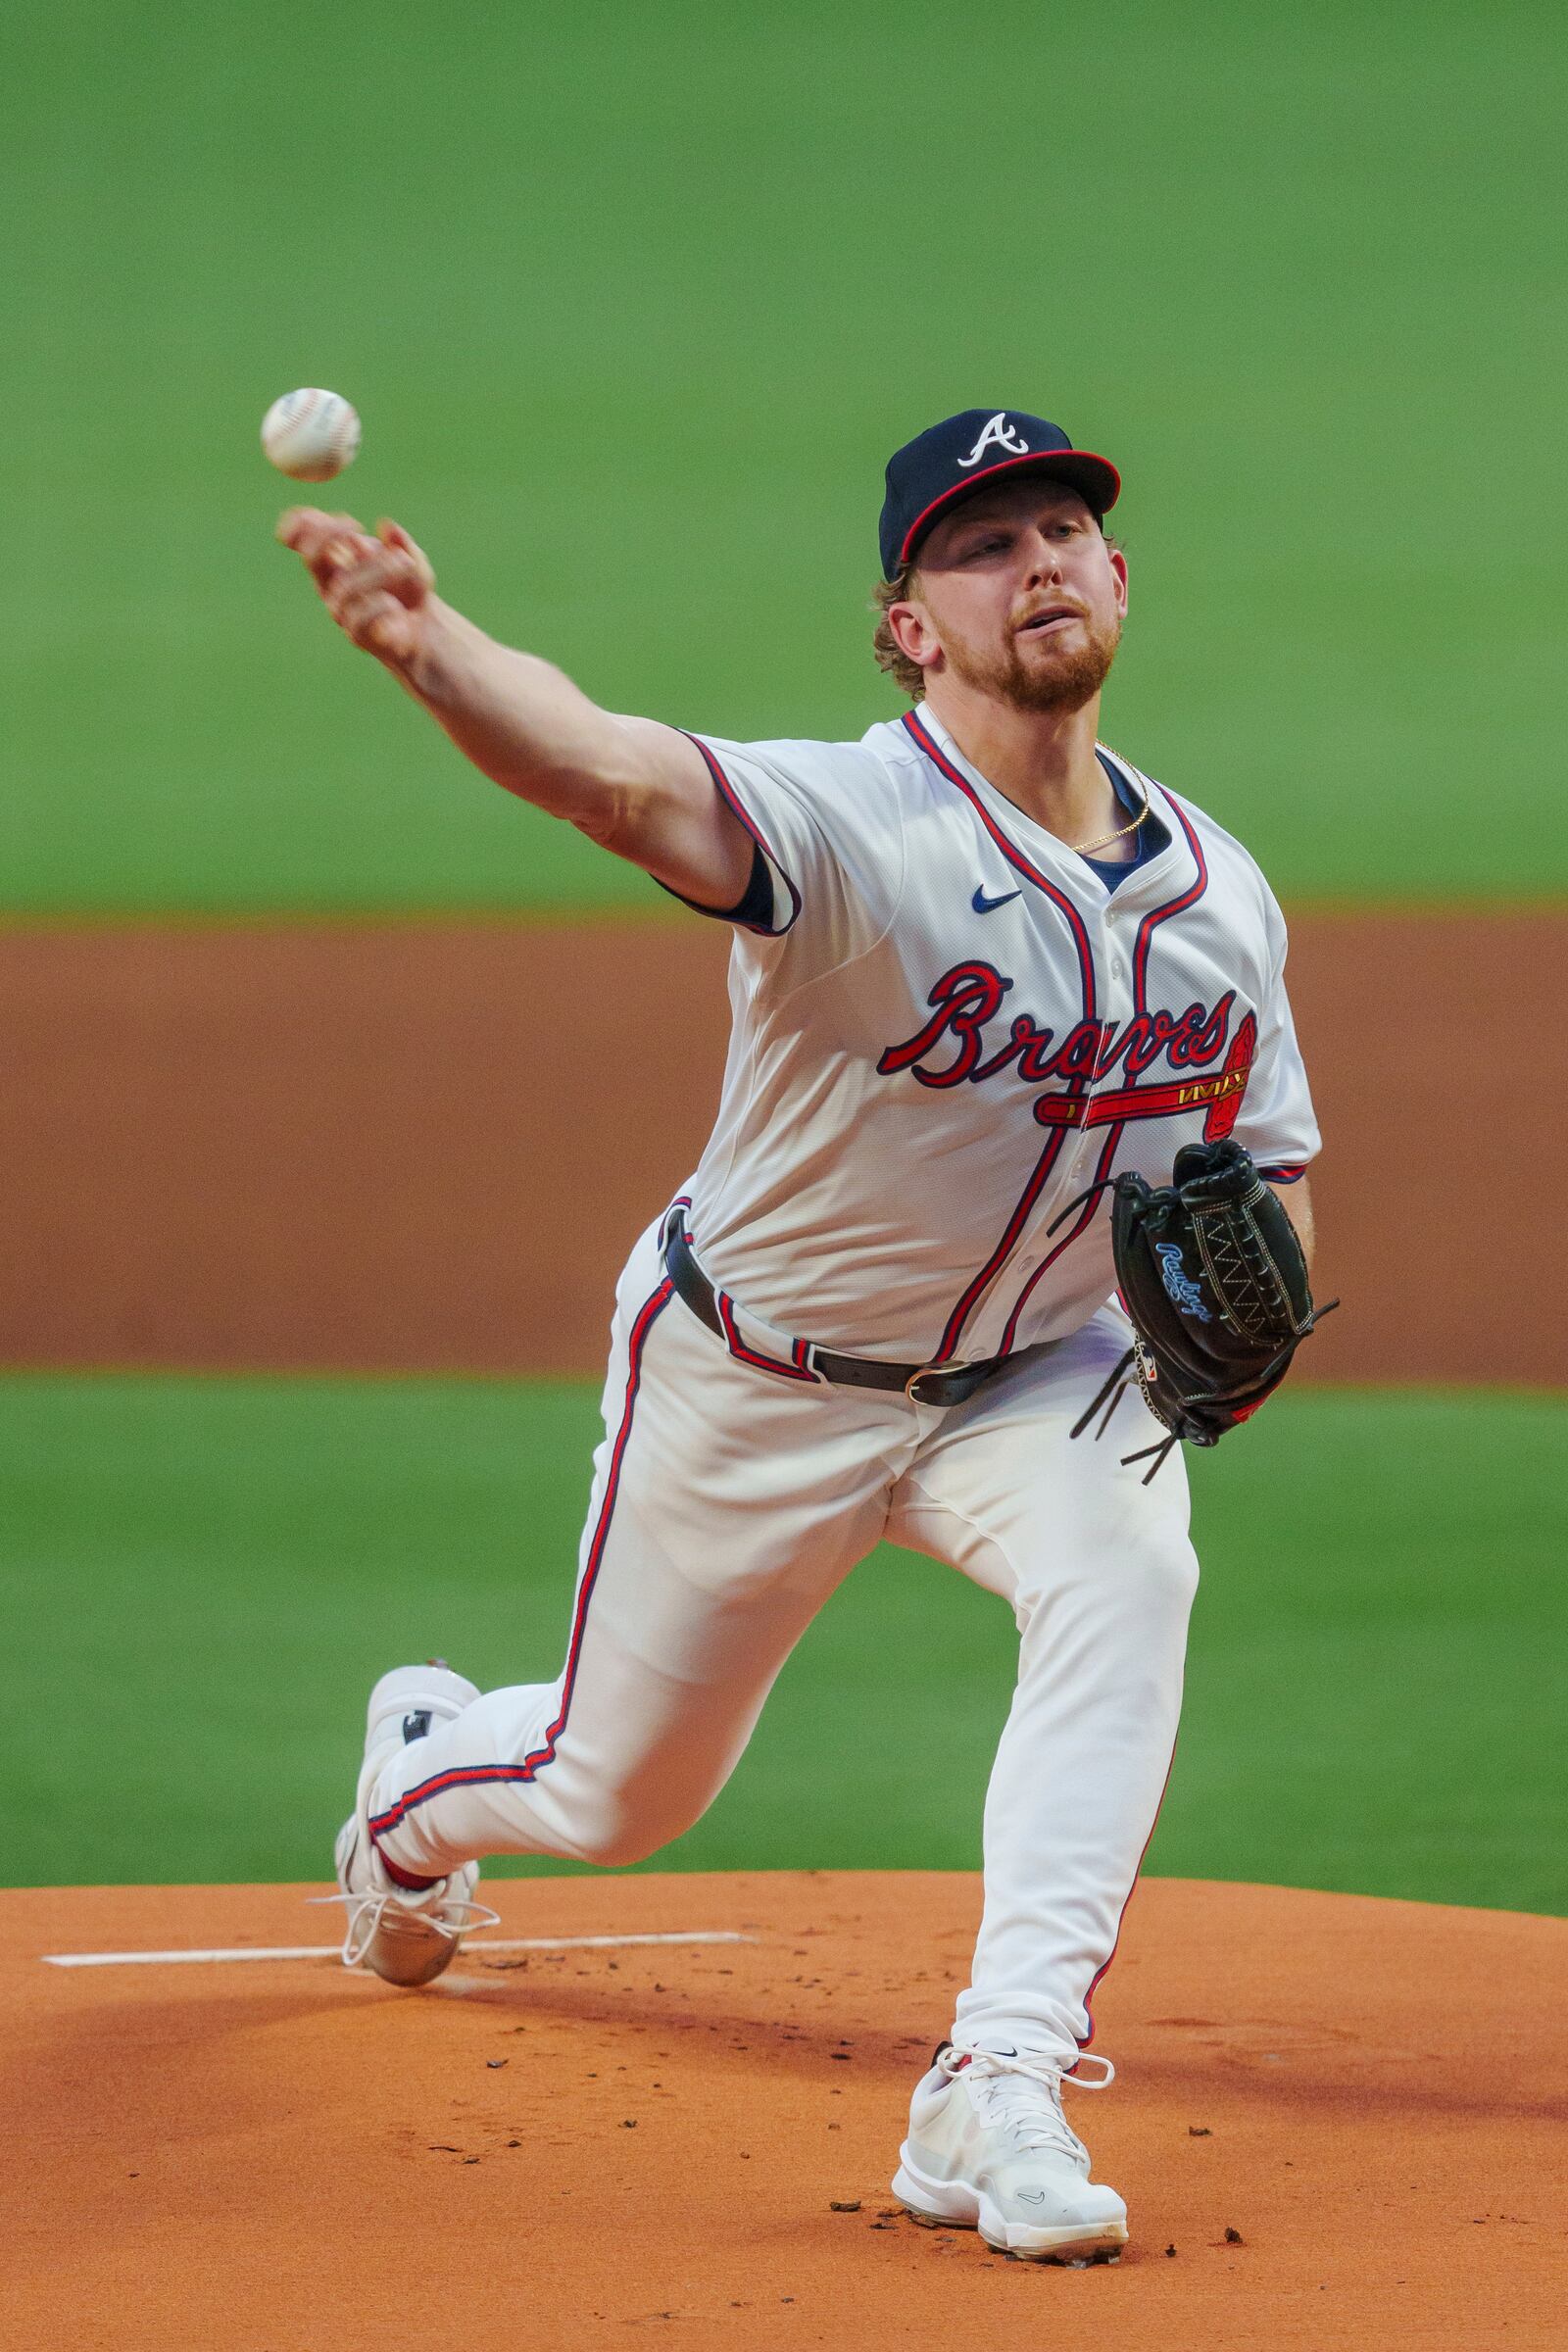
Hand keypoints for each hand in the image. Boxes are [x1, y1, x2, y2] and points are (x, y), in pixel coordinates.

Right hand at [277, 508, 435, 670]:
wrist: (427, 629)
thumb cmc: (410, 589)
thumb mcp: (412, 559)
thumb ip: (401, 543)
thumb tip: (387, 527)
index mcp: (336, 561)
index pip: (304, 539)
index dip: (306, 523)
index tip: (345, 519)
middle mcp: (332, 585)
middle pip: (312, 558)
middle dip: (331, 537)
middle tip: (359, 528)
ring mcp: (342, 611)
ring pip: (344, 588)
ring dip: (378, 570)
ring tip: (405, 564)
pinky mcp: (358, 636)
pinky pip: (361, 619)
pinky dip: (382, 607)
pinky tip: (397, 607)